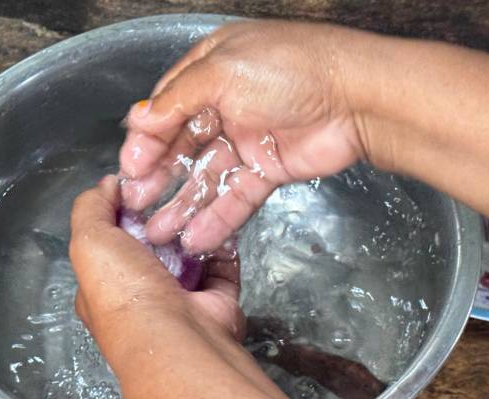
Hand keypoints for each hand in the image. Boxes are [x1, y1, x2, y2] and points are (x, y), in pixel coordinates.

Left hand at [69, 175, 245, 343]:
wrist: (176, 336)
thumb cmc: (124, 291)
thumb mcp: (89, 240)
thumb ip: (91, 208)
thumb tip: (107, 185)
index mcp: (104, 286)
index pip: (110, 242)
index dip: (120, 212)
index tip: (136, 186)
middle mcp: (142, 295)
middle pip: (153, 247)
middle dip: (162, 220)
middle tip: (173, 190)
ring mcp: (181, 300)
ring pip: (190, 255)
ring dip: (194, 229)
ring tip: (200, 200)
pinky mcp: (216, 301)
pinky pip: (222, 266)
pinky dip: (223, 246)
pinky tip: (223, 222)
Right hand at [118, 21, 383, 252]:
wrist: (359, 98)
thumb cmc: (293, 70)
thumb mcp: (223, 72)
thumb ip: (177, 99)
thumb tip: (138, 119)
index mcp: (211, 70)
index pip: (167, 106)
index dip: (147, 138)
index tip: (130, 167)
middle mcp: (226, 102)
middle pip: (183, 144)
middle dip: (159, 175)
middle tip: (137, 204)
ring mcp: (248, 137)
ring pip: (207, 175)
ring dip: (183, 204)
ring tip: (159, 232)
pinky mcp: (269, 168)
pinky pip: (237, 196)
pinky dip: (218, 218)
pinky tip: (196, 238)